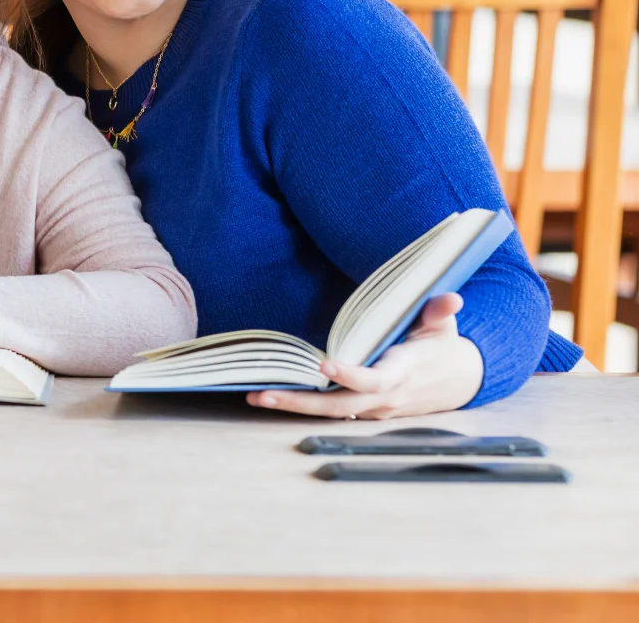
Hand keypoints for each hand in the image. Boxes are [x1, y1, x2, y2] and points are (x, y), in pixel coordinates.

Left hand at [246, 293, 483, 419]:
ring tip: (256, 397)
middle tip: (264, 394)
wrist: (455, 382)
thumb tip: (451, 297)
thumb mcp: (443, 328)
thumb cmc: (440, 347)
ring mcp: (373, 408)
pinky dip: (303, 408)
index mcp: (402, 372)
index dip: (351, 375)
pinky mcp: (365, 411)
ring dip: (294, 406)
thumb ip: (439, 312)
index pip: (374, 380)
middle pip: (340, 405)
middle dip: (302, 402)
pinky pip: (331, 413)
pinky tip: (272, 397)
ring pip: (330, 413)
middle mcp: (384, 396)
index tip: (324, 365)